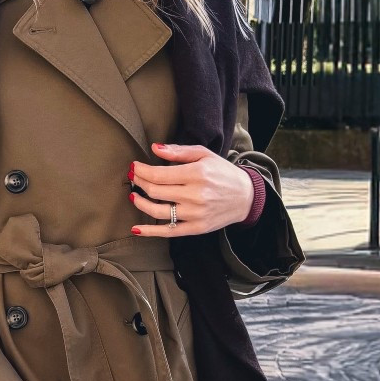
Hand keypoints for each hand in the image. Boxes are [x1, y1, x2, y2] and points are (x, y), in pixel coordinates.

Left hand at [130, 142, 255, 236]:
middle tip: (133, 178)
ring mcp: (195, 214)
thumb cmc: (223, 172)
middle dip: (139, 183)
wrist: (245, 196)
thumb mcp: (204, 154)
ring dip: (140, 203)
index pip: (159, 174)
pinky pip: (168, 231)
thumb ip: (179, 151)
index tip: (134, 167)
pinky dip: (150, 231)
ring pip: (157, 211)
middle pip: (155, 191)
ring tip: (133, 196)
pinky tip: (136, 228)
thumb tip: (155, 148)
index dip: (142, 171)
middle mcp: (195, 195)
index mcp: (196, 174)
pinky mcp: (196, 228)